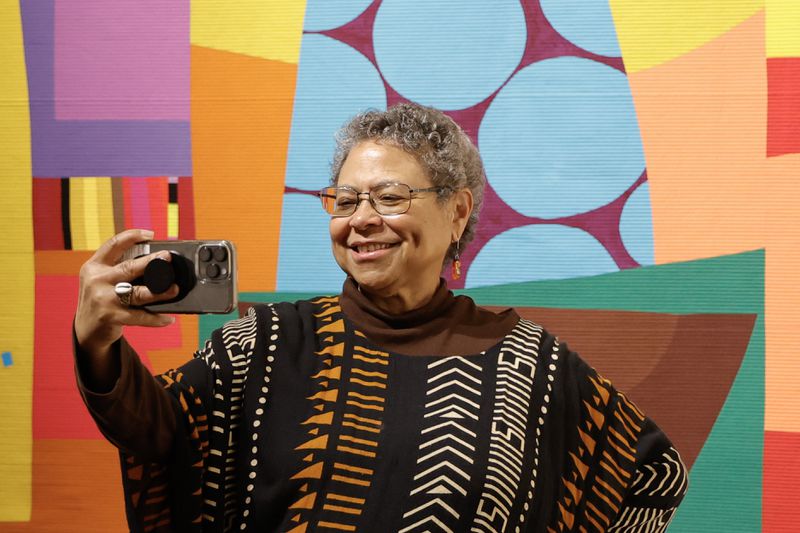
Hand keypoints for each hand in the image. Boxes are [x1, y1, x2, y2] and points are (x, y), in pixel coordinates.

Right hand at [75, 229, 179, 355]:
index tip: (150, 234)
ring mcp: (103, 299)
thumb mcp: (102, 279)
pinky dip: (155, 318)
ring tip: (174, 289)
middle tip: (167, 256)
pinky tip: (168, 318)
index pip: (113, 245)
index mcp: (94, 266)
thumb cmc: (102, 299)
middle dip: (151, 262)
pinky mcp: (110, 316)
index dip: (131, 236)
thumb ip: (119, 269)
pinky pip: (138, 316)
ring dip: (159, 292)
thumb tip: (156, 263)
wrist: (86, 329)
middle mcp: (97, 280)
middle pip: (129, 267)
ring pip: (137, 293)